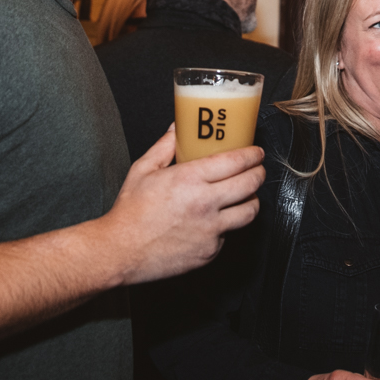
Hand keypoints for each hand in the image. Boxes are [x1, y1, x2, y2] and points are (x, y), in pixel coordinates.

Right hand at [100, 127, 264, 284]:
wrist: (120, 251)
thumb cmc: (130, 212)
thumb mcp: (143, 170)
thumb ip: (164, 147)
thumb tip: (177, 128)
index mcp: (190, 179)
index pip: (236, 161)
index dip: (252, 155)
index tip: (256, 152)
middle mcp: (205, 204)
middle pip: (250, 184)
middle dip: (259, 174)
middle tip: (256, 170)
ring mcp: (210, 230)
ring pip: (249, 212)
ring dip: (252, 200)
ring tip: (245, 195)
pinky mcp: (210, 252)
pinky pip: (228, 234)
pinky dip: (226, 225)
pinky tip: (215, 220)